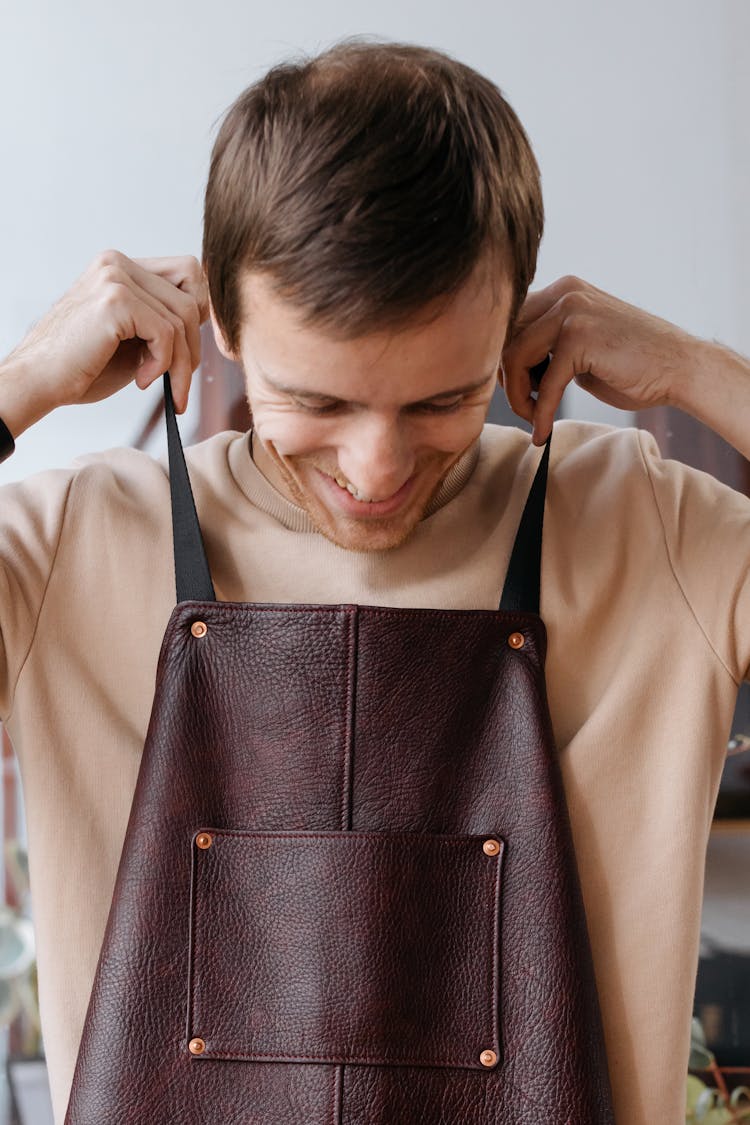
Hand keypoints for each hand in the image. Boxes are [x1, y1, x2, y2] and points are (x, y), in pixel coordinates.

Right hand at [0, 250, 207, 434]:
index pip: (188, 273)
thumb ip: (162, 322)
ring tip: (160, 387)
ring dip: (180, 364)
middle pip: (191, 296)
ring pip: (183, 319)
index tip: (187, 351)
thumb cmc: (81, 366)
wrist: (38, 381)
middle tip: (179, 382)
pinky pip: (166, 333)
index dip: (198, 313)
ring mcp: (116, 277)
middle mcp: (118, 264)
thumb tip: (205, 321)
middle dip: (193, 346)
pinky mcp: (116, 300)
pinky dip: (163, 364)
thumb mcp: (132, 337)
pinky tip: (142, 379)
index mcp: (120, 267)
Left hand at [501, 276, 696, 443]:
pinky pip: (544, 383)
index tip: (519, 390)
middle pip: (505, 336)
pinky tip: (543, 433)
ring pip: (514, 356)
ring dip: (518, 397)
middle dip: (507, 377)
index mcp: (563, 291)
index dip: (504, 360)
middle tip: (525, 407)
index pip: (510, 321)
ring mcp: (572, 311)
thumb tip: (505, 367)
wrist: (680, 369)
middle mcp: (565, 293)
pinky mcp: (581, 338)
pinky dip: (540, 413)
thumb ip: (546, 348)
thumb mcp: (580, 348)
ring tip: (536, 418)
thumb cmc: (632, 366)